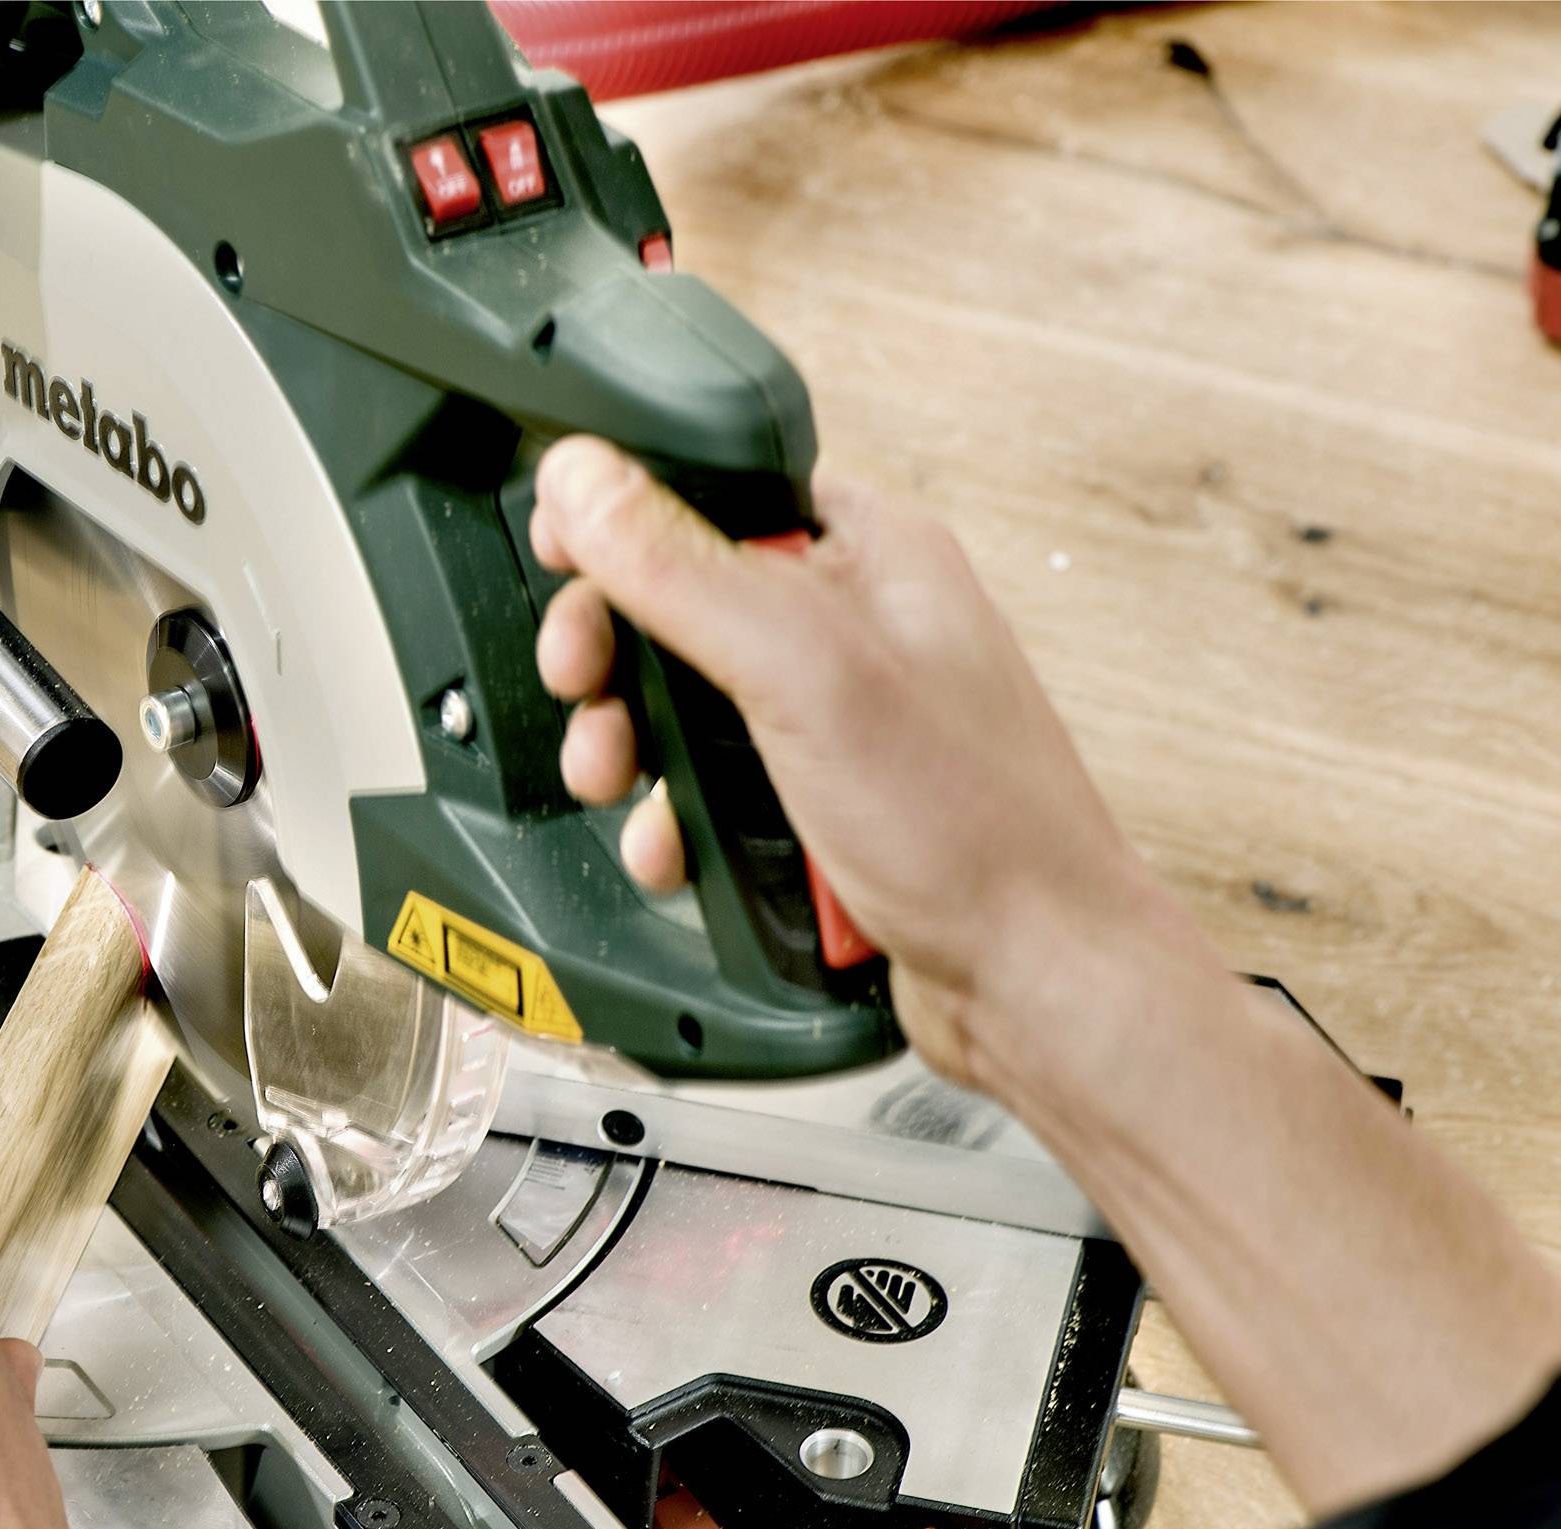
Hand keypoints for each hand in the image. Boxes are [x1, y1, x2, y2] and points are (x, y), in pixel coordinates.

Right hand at [529, 436, 1202, 1085]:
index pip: (716, 487)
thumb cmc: (977, 827)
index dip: (627, 517)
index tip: (565, 556)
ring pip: (681, 704)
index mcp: (870, 552)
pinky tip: (675, 847)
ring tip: (620, 778)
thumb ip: (684, 569)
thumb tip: (585, 479)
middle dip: (612, 653)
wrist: (1031, 981)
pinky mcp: (813, 799)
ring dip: (631, 746)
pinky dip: (673, 820)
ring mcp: (832, 718)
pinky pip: (707, 788)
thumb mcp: (804, 672)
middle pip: (677, 602)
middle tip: (582, 684)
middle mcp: (851, 625)